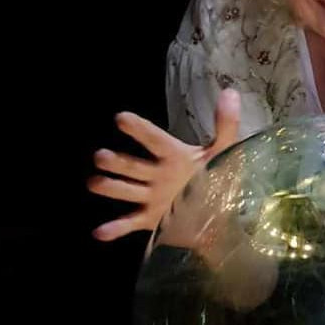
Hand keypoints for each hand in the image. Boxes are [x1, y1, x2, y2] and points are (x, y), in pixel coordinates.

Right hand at [89, 89, 240, 240]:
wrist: (221, 217)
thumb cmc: (219, 179)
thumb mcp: (224, 152)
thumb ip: (226, 124)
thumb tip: (230, 92)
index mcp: (174, 157)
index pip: (154, 140)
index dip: (139, 130)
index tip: (121, 118)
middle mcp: (157, 176)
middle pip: (132, 166)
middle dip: (115, 161)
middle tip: (100, 156)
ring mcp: (152, 199)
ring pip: (126, 191)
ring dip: (110, 187)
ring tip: (93, 182)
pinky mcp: (150, 221)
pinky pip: (130, 224)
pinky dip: (115, 229)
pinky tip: (99, 232)